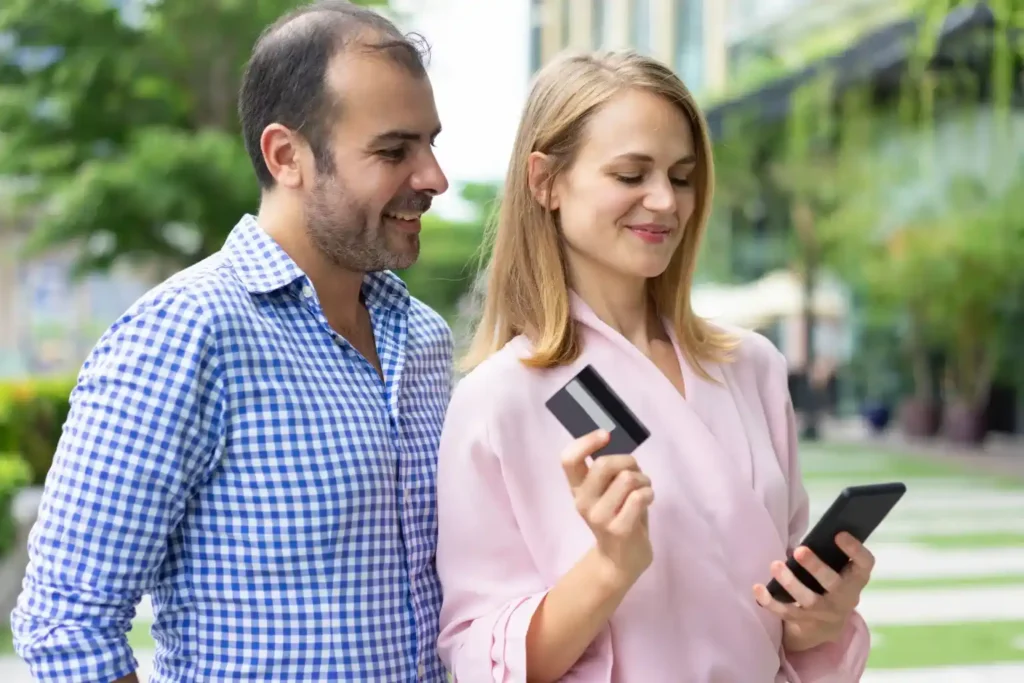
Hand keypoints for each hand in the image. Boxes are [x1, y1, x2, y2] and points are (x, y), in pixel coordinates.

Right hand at [561, 430, 654, 582]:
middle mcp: (583, 502)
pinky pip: (639, 497)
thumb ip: (607, 471)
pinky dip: (649, 493)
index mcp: (577, 489)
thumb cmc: (618, 517)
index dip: (586, 441)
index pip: (568, 459)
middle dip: (628, 461)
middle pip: (604, 465)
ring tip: (643, 489)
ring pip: (627, 479)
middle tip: (636, 471)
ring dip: (643, 479)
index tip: (605, 435)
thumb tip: (617, 442)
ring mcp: (600, 517)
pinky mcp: (619, 529)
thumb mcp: (606, 492)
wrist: (620, 561)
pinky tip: (647, 500)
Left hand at [752, 532, 874, 651]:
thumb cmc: (831, 583)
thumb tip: (808, 534)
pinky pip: (786, 613)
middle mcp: (845, 597)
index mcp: (856, 578)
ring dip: (791, 583)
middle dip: (816, 567)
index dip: (855, 549)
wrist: (827, 625)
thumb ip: (830, 554)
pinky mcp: (805, 622)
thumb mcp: (839, 570)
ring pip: (809, 600)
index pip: (864, 563)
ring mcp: (825, 612)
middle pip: (833, 583)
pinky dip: (770, 601)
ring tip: (775, 565)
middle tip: (799, 550)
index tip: (839, 534)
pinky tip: (758, 588)